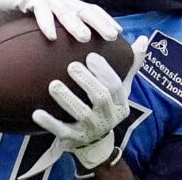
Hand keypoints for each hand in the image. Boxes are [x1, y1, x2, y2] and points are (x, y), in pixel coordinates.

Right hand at [0, 0, 121, 41]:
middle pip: (84, 9)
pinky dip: (46, 22)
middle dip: (99, 22)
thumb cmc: (22, 15)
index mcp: (67, 4)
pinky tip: (52, 36)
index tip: (120, 35)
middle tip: (112, 36)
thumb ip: (60, 35)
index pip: (91, 11)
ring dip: (75, 24)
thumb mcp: (45, 25)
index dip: (106, 20)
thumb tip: (77, 57)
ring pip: (64, 10)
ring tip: (85, 37)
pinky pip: (39, 9)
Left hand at [18, 36, 148, 178]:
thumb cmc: (106, 105)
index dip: (104, 71)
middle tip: (72, 66)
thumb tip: (144, 39)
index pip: (115, 85)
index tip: (90, 55)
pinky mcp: (73, 139)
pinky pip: (61, 131)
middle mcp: (108, 117)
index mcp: (121, 103)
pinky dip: (49, 123)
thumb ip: (131, 64)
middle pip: (100, 98)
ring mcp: (91, 129)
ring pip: (81, 114)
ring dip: (67, 99)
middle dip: (87, 81)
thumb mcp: (121, 88)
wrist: (96, 143)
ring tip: (53, 85)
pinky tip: (37, 113)